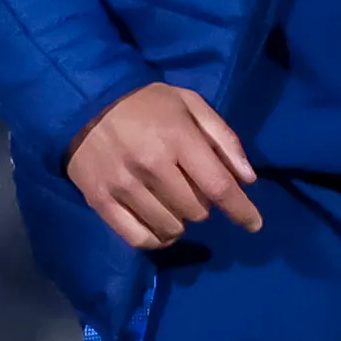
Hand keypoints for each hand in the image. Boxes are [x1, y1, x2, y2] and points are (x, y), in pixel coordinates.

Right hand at [66, 83, 262, 248]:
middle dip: (205, 205)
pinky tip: (162, 227)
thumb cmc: (146, 103)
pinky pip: (138, 238)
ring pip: (170, 227)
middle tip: (194, 188)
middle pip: (196, 211)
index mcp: (178, 139)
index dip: (241, 210)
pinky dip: (157, 238)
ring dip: (182, 221)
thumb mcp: (191, 104)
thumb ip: (223, 139)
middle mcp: (152, 166)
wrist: (85, 102)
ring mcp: (124, 187)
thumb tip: (248, 179)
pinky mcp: (100, 201)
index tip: (255, 225)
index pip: (218, 186)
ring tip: (176, 204)